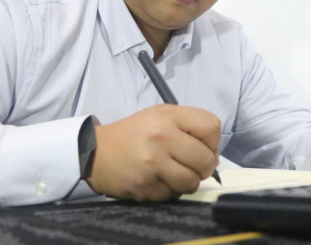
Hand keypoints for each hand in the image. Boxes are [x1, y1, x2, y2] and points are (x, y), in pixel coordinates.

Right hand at [85, 104, 220, 201]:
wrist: (97, 152)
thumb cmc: (135, 133)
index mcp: (168, 115)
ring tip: (176, 174)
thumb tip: (213, 155)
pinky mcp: (145, 185)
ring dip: (188, 181)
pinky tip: (158, 180)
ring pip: (192, 181)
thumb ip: (188, 127)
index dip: (212, 140)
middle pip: (206, 159)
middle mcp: (162, 137)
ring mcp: (153, 163)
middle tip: (193, 165)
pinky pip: (172, 194)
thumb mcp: (160, 116)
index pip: (212, 127)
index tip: (201, 145)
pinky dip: (169, 190)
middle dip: (205, 166)